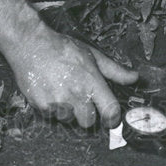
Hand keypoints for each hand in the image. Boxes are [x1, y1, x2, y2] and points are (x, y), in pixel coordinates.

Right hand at [6, 24, 137, 128]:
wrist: (30, 44)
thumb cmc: (62, 48)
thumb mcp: (92, 55)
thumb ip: (114, 71)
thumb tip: (134, 77)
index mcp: (91, 82)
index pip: (110, 112)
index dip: (112, 119)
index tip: (110, 118)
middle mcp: (76, 94)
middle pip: (88, 122)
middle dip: (86, 114)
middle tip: (80, 99)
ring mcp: (58, 102)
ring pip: (69, 120)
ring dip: (67, 110)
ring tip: (61, 91)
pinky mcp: (41, 106)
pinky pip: (52, 116)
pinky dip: (52, 108)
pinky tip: (49, 91)